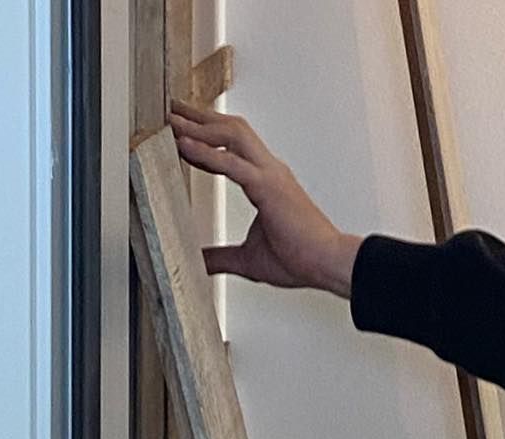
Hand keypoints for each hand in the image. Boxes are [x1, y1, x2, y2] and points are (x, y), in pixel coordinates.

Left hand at [169, 100, 362, 297]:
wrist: (330, 264)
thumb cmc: (302, 260)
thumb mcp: (250, 260)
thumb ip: (221, 258)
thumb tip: (199, 262)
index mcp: (268, 182)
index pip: (233, 147)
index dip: (207, 136)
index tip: (184, 131)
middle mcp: (269, 171)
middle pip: (232, 128)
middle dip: (201, 117)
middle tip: (173, 109)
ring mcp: (270, 175)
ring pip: (232, 133)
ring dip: (201, 125)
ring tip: (174, 121)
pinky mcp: (268, 187)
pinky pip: (232, 163)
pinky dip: (205, 152)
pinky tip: (184, 146)